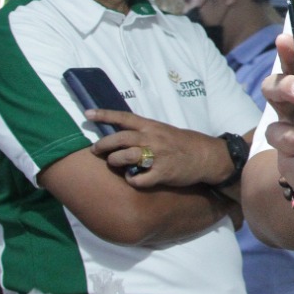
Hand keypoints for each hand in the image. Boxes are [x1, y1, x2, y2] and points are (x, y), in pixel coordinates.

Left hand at [89, 110, 228, 187]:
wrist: (207, 156)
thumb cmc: (184, 143)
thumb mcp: (165, 131)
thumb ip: (145, 133)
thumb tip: (122, 137)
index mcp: (152, 126)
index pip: (124, 118)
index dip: (104, 115)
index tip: (87, 113)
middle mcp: (153, 139)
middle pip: (120, 139)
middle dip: (103, 145)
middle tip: (95, 150)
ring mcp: (157, 156)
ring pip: (125, 157)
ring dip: (115, 161)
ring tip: (115, 163)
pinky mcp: (162, 173)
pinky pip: (138, 179)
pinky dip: (132, 180)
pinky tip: (135, 180)